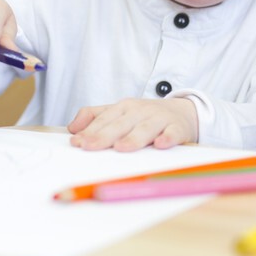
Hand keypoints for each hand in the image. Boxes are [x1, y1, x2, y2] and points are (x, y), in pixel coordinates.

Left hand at [67, 98, 197, 150]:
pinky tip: (160, 144)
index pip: (105, 120)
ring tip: (121, 148)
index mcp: (124, 108)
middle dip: (105, 136)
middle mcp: (140, 111)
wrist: (182, 111)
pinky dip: (167, 138)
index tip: (77, 143)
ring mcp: (160, 119)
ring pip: (145, 128)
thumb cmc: (146, 116)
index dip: (90, 131)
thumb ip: (95, 117)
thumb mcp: (120, 112)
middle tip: (90, 147)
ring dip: (133, 138)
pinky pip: (173, 133)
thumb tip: (72, 129)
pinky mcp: (177, 128)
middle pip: (121, 124)